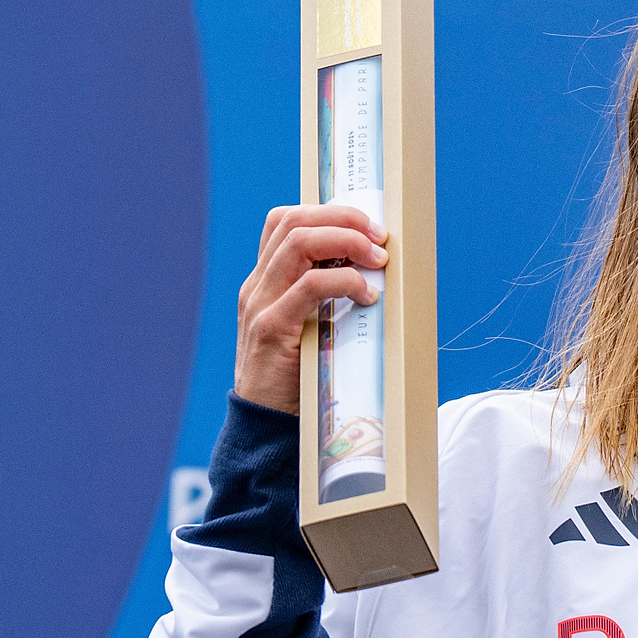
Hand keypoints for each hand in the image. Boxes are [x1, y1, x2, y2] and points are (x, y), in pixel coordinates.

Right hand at [234, 205, 386, 412]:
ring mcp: (259, 305)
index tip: (368, 226)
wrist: (264, 425)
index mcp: (264, 281)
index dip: (329, 212)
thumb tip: (377, 274)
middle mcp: (257, 286)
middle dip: (343, 219)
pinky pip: (309, 287)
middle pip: (293, 222)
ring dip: (347, 241)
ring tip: (378, 259)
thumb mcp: (309, 328)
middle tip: (379, 238)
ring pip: (298, 243)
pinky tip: (367, 296)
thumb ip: (327, 300)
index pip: (285, 221)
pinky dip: (344, 282)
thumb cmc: (298, 376)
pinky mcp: (271, 329)